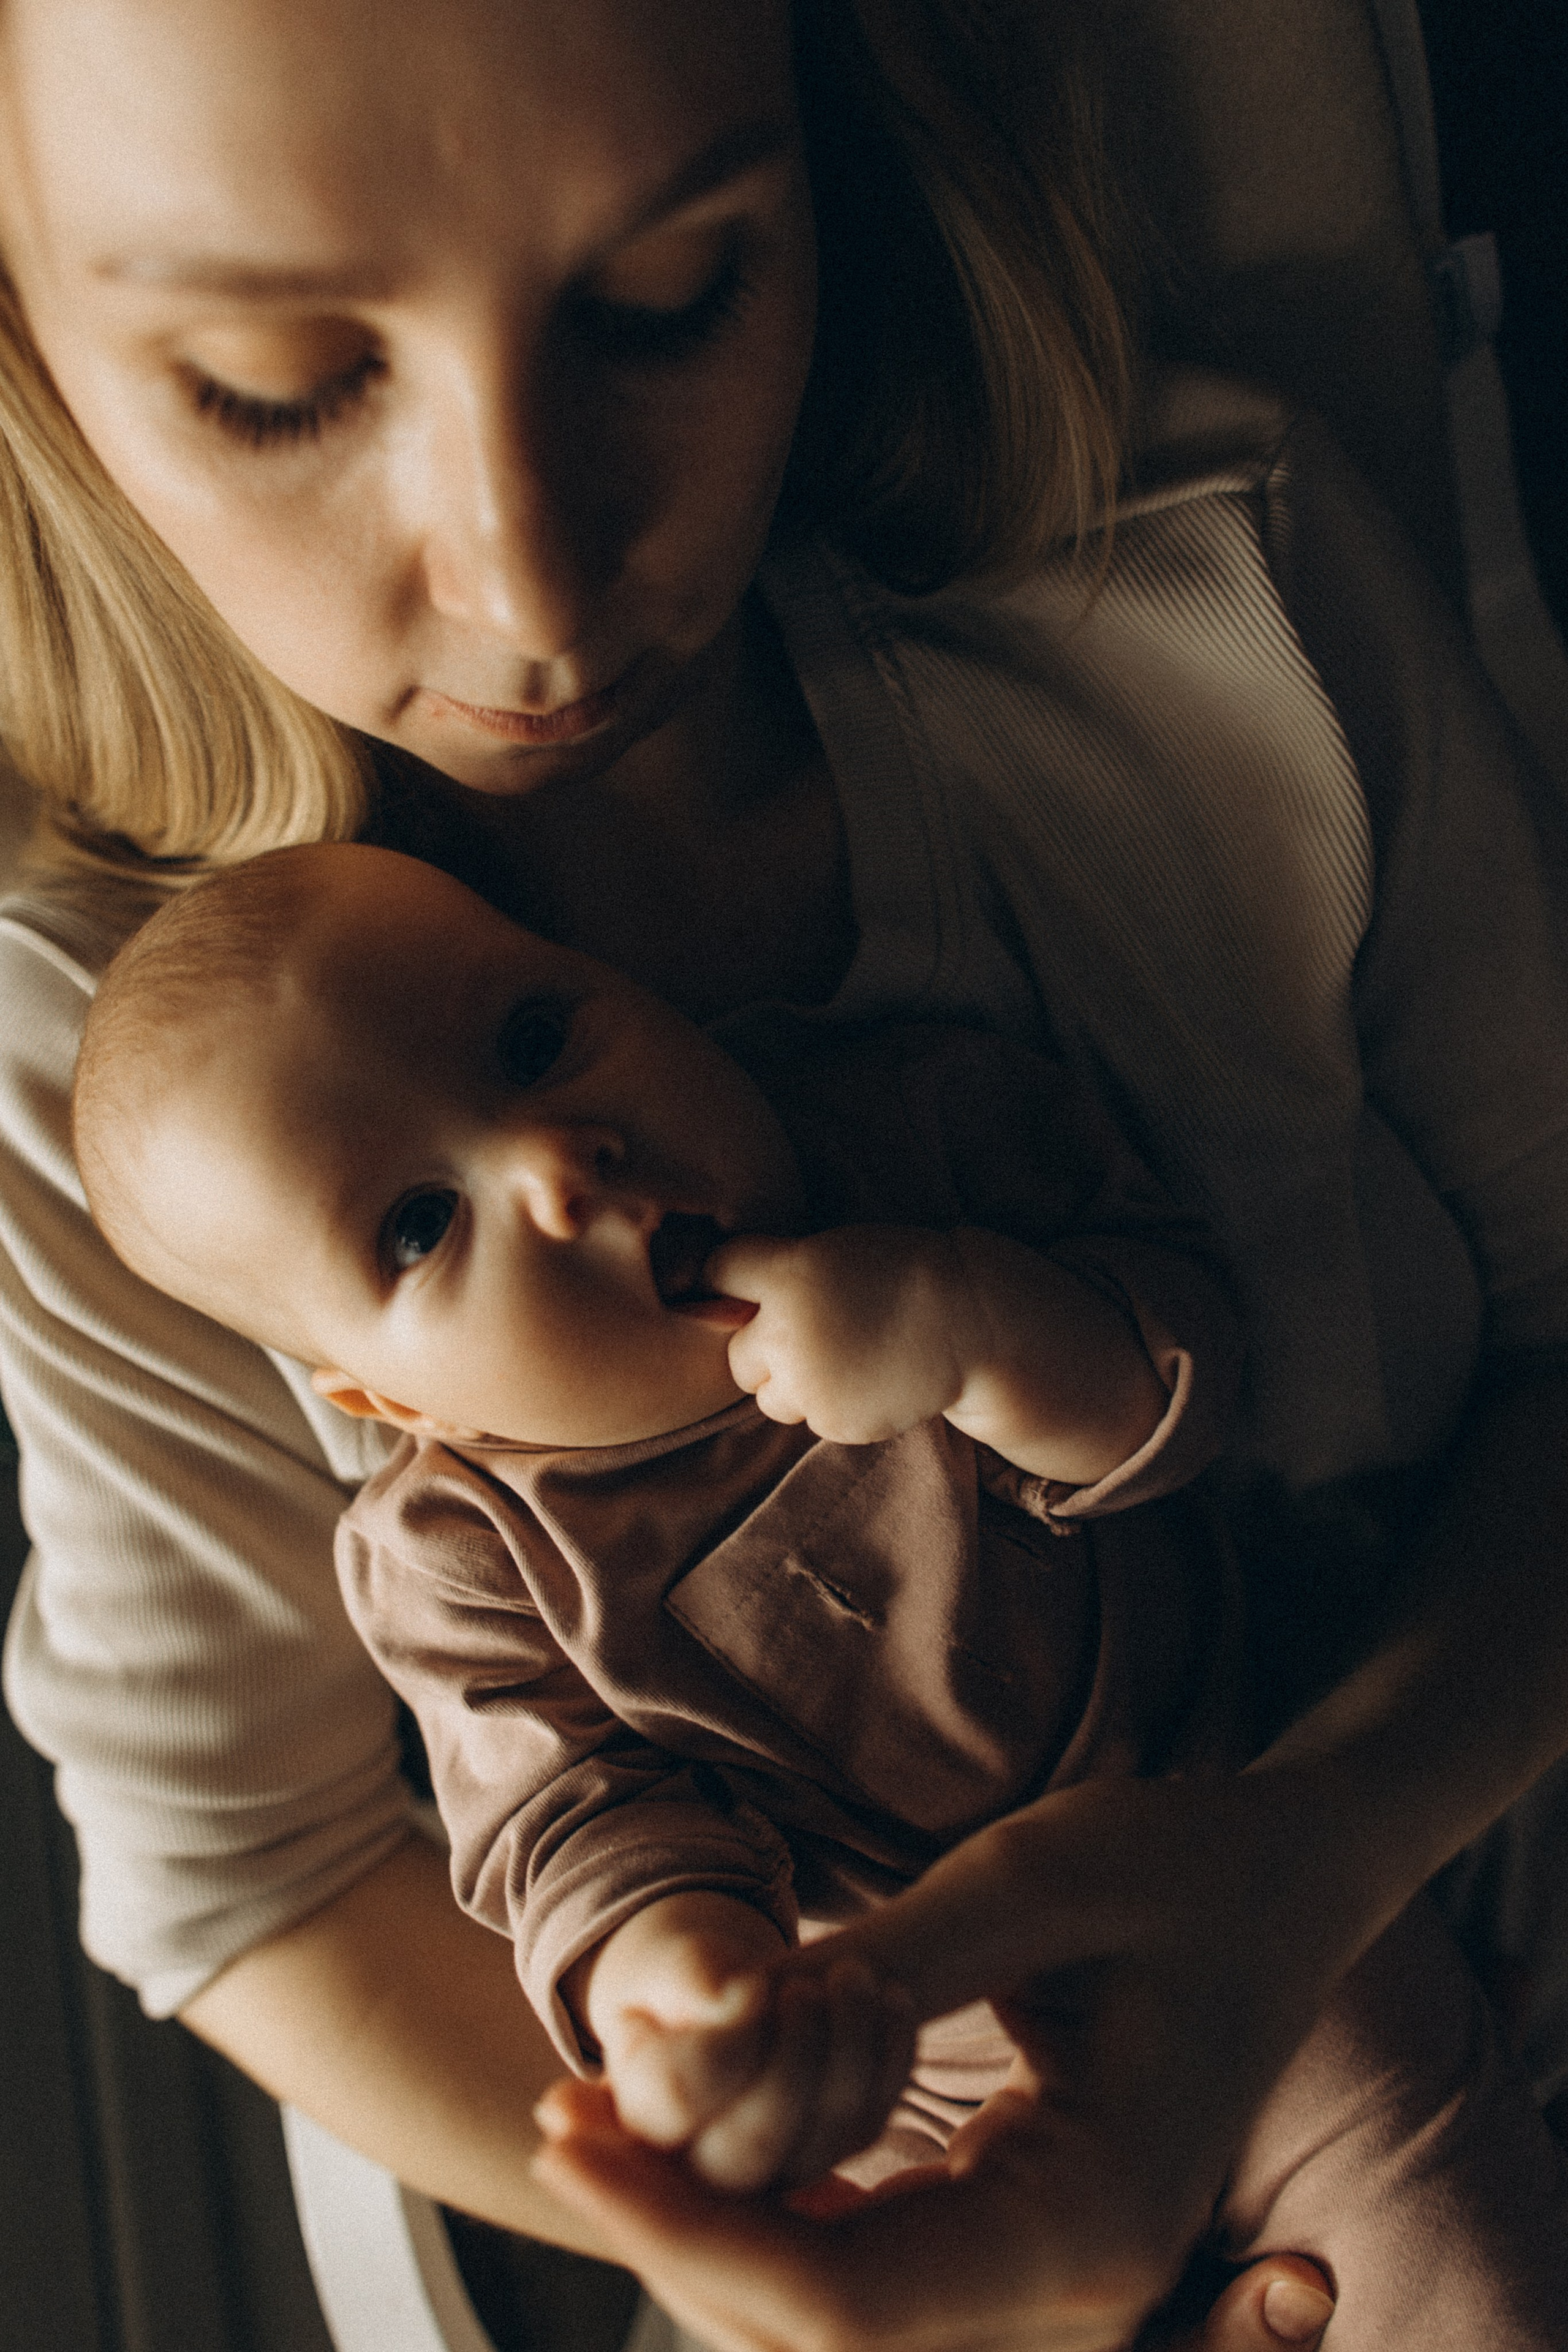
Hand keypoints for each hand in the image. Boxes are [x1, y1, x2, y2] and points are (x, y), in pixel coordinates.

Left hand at [540, 1769, 1362, 2348]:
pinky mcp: (1023, 2230)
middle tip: (560, 2120)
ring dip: (713, 2228)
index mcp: (1085, 2223)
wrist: (1291, 1875)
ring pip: (837, 2309)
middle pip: (820, 2327)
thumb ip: (889, 1965)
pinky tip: (697, 2127)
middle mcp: (1072, 2286)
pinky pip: (875, 2262)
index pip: (838, 2298)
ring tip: (599, 2122)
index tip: (569, 2133)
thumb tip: (733, 2022)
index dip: (684, 2225)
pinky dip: (776, 2208)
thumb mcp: (1032, 1882)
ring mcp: (1052, 2274)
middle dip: (676, 2232)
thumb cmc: (1182, 1864)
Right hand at [567, 1894, 915, 2191]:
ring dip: (853, 2047)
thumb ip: (693, 1977)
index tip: (756, 1983)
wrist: (733, 2005)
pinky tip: (893, 1997)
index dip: (729, 2043)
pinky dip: (891, 2058)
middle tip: (812, 1982)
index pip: (681, 2096)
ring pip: (825, 2136)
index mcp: (643, 2111)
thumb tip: (731, 1997)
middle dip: (798, 2057)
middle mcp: (702, 2166)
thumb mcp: (678, 1965)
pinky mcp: (830, 2155)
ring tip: (855, 1973)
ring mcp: (774, 2171)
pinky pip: (869, 2122)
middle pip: (756, 2141)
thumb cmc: (692, 1983)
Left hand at [709, 1226, 970, 1441]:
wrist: (969, 1323)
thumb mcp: (834, 1251)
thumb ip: (779, 1274)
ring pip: (766, 1397)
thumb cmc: (902, 1274)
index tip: (739, 1286)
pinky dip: (828, 1406)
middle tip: (806, 1335)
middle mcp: (787, 1332)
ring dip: (789, 1385)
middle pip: (736, 1354)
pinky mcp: (832, 1422)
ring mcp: (809, 1383)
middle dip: (761, 1349)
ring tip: (839, 1359)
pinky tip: (864, 1380)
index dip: (726, 1279)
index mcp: (787, 1275)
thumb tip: (721, 1302)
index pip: (717, 1271)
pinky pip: (808, 1419)